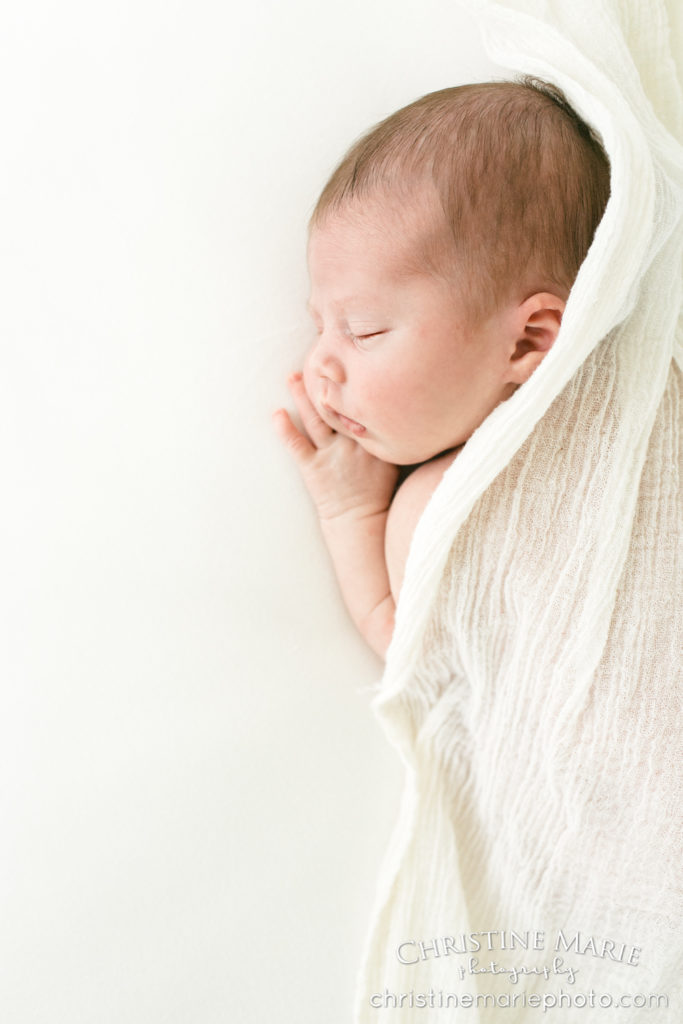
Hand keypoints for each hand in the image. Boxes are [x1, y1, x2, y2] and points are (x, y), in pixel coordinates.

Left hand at [273, 372, 398, 521]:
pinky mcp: (313, 468)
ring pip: (316, 419)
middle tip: (316, 356)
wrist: (360, 521)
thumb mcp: (394, 457)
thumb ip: (392, 432)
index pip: (364, 402)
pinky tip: (276, 414)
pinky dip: (285, 430)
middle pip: (337, 405)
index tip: (349, 359)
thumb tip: (402, 404)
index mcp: (374, 437)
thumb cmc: (378, 490)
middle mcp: (353, 442)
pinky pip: (297, 445)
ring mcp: (332, 455)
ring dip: (302, 396)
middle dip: (325, 381)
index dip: (356, 381)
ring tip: (292, 377)